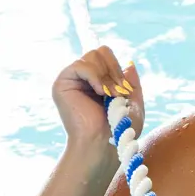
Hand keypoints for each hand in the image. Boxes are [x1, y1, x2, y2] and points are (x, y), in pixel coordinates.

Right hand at [52, 48, 143, 167]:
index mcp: (97, 81)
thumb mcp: (133, 102)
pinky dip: (96, 77)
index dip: (118, 68)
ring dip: (107, 76)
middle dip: (114, 70)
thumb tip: (129, 63)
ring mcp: (71, 80)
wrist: (103, 144)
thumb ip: (131, 82)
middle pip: (100, 51)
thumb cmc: (120, 129)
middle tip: (118, 92)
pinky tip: (100, 93)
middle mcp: (82, 78)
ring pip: (92, 55)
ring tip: (110, 95)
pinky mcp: (61, 84)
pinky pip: (81, 65)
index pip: (107, 55)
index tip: (124, 90)